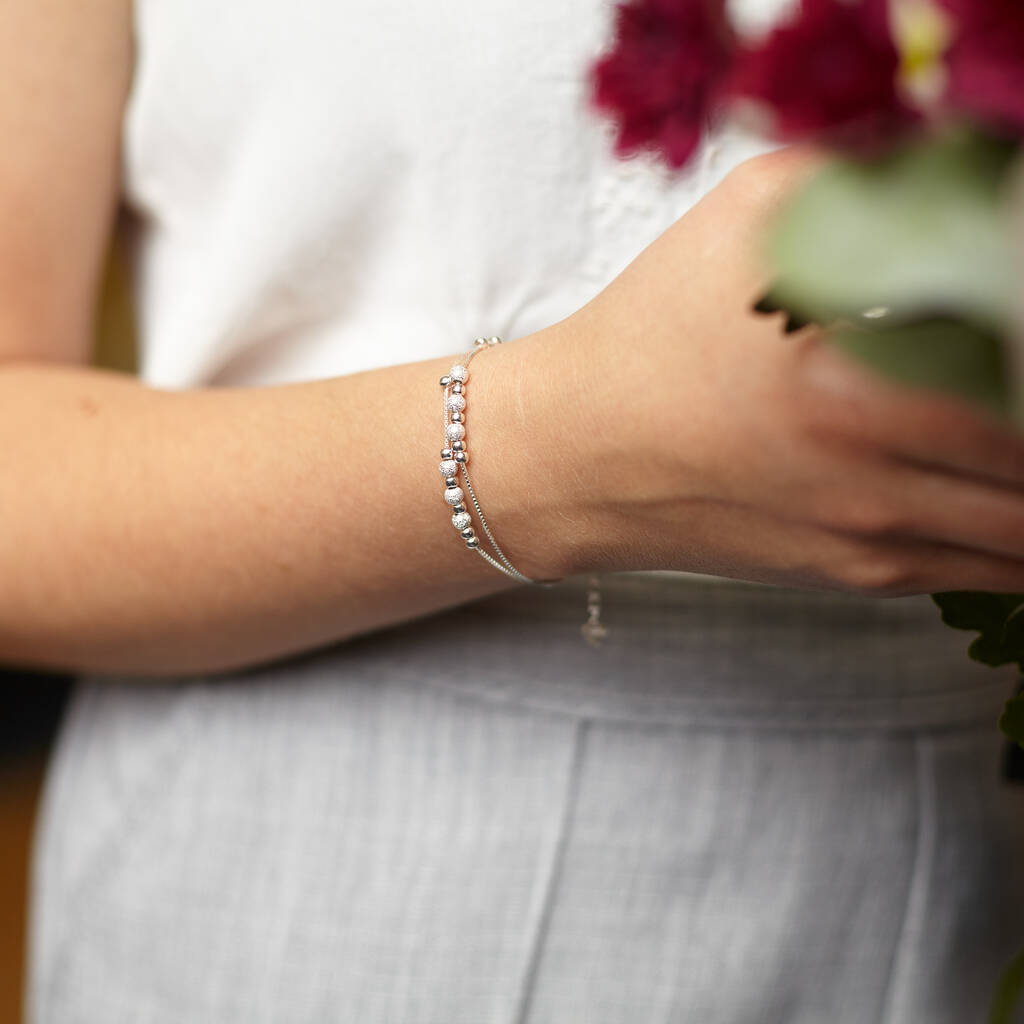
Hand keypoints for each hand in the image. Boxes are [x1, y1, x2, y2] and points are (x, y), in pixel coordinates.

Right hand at [547, 147, 1023, 595]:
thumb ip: (870, 179)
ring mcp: (873, 540)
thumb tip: (966, 174)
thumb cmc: (646, 342)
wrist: (575, 456)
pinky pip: (992, 568)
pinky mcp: (860, 573)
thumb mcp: (744, 218)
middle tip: (1019, 378)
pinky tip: (1009, 484)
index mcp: (857, 386)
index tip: (1016, 314)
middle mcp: (877, 482)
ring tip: (1014, 433)